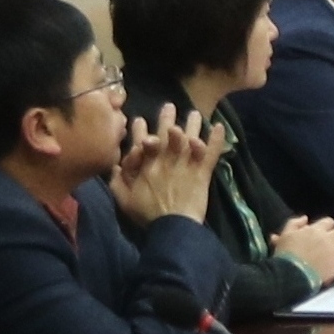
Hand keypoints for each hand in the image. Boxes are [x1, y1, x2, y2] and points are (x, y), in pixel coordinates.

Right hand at [109, 108, 213, 224]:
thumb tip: (114, 166)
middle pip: (166, 134)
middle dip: (167, 118)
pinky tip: (220, 127)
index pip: (141, 142)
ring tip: (195, 113)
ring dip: (192, 124)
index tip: (139, 120)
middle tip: (169, 106)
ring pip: (189, 138)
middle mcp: (166, 159)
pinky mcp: (202, 172)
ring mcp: (185, 164)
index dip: (139, 130)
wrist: (173, 227)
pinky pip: (211, 153)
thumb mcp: (123, 199)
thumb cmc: (147, 215)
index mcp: (146, 164)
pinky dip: (216, 140)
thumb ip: (116, 181)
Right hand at [272, 215, 333, 286]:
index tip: (322, 232)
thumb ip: (295, 223)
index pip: (329, 221)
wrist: (290, 275)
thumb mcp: (285, 234)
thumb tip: (305, 218)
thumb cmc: (285, 254)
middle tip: (330, 242)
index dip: (326, 226)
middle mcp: (328, 240)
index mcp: (316, 230)